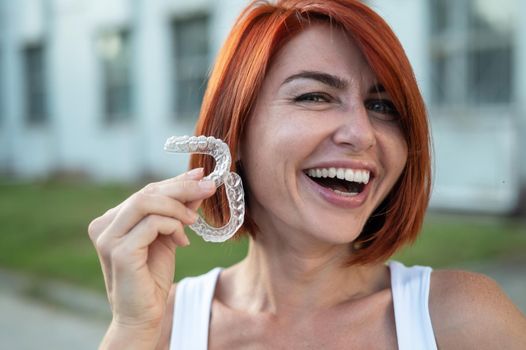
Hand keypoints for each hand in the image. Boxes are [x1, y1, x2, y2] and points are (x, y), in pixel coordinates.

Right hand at [88, 168, 215, 346]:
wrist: (143, 314)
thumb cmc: (152, 276)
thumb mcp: (168, 236)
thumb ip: (177, 211)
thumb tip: (198, 183)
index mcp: (111, 220)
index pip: (146, 191)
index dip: (175, 181)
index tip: (200, 176)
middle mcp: (103, 225)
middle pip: (146, 192)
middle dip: (181, 188)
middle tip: (208, 187)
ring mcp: (108, 238)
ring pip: (146, 202)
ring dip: (178, 207)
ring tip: (193, 221)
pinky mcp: (120, 252)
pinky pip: (152, 223)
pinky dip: (173, 225)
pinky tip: (183, 240)